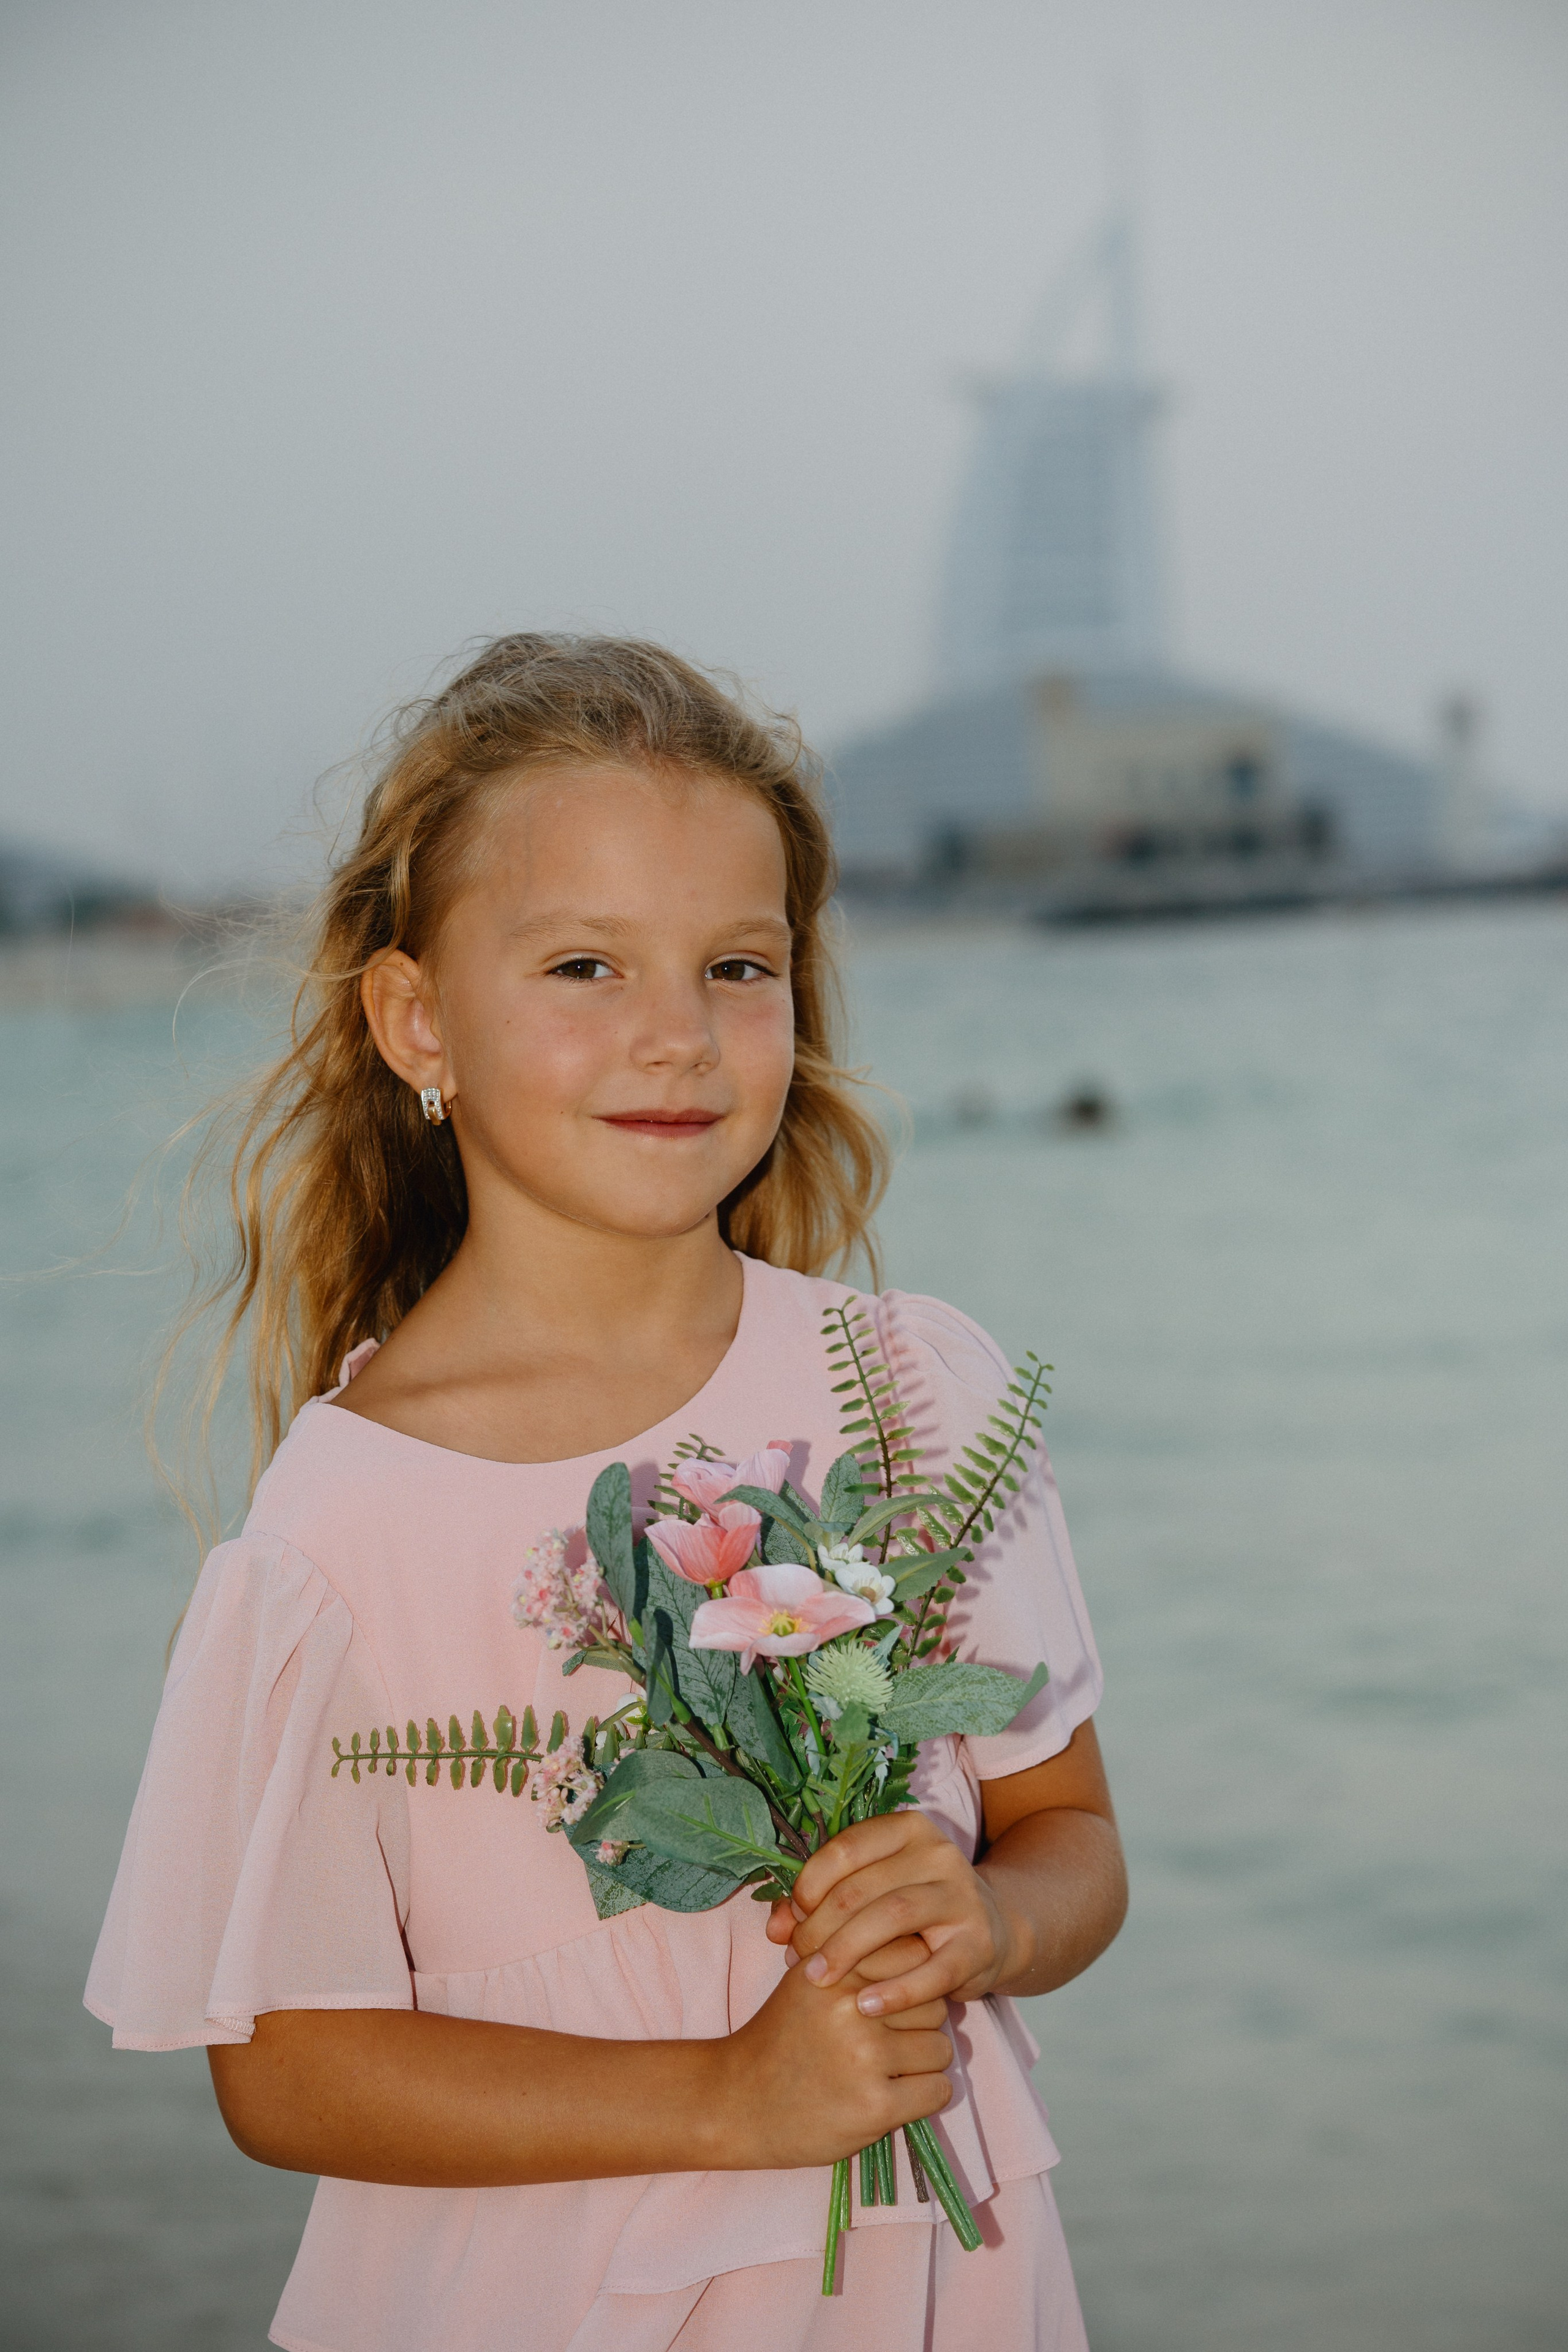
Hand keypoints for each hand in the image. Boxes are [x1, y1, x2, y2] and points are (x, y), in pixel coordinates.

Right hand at [717, 1945, 952, 2167]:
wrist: (738, 2101)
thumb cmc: (782, 2035)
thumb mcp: (807, 1976)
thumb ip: (853, 1950)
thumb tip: (918, 1935)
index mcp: (837, 1967)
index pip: (916, 1954)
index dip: (912, 1978)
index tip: (896, 1996)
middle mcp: (852, 2006)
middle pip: (935, 2002)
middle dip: (920, 2023)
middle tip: (889, 2039)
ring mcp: (865, 2057)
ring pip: (941, 2048)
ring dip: (923, 2063)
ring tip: (889, 2069)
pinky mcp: (875, 2106)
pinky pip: (937, 2091)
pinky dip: (924, 2096)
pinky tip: (895, 2096)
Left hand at [765, 1811, 1018, 2017]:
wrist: (992, 1931)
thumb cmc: (913, 1912)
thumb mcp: (872, 1893)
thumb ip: (821, 1903)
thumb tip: (774, 1928)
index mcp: (908, 1829)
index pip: (846, 1848)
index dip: (809, 1884)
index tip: (792, 1917)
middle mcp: (939, 1853)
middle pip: (863, 1886)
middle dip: (820, 1925)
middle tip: (798, 1957)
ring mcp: (963, 1897)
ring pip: (893, 1915)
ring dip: (847, 1950)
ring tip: (818, 1980)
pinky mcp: (979, 1944)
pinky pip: (932, 1970)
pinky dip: (895, 1991)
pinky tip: (864, 2006)